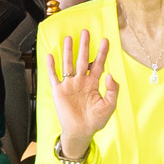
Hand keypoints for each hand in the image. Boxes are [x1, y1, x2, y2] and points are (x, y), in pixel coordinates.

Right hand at [46, 30, 118, 163]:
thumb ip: (113, 91)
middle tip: (85, 32)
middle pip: (82, 60)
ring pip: (68, 64)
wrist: (81, 132)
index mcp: (93, 84)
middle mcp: (81, 81)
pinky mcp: (59, 91)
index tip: (106, 41)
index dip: (102, 53)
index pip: (98, 65)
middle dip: (84, 46)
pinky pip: (54, 76)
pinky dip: (51, 66)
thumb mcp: (109, 106)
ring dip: (68, 51)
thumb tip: (110, 74)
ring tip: (69, 38)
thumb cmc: (95, 120)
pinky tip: (50, 55)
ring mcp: (69, 85)